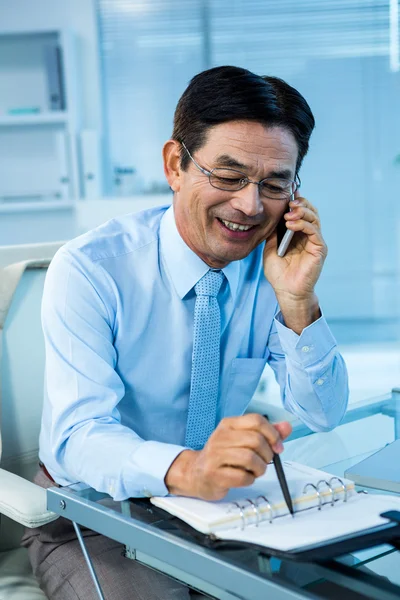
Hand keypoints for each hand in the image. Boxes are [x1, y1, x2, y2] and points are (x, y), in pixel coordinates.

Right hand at [164, 414, 291, 500]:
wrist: (196, 473)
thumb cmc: (224, 456)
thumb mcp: (243, 440)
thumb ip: (266, 433)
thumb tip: (287, 427)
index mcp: (229, 424)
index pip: (256, 421)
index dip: (273, 434)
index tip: (278, 446)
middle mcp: (220, 437)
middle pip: (256, 440)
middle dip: (267, 454)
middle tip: (265, 461)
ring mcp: (215, 455)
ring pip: (250, 459)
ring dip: (260, 468)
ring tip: (255, 471)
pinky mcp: (213, 474)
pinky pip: (242, 477)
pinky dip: (249, 480)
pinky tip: (244, 478)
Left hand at [263, 193, 326, 332]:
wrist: (286, 291)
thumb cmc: (279, 273)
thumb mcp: (270, 248)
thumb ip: (273, 233)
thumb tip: (272, 216)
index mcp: (299, 235)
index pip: (301, 213)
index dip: (297, 202)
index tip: (288, 193)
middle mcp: (309, 237)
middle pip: (310, 212)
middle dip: (300, 204)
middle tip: (289, 201)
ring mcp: (316, 242)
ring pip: (314, 219)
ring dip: (301, 212)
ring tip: (288, 213)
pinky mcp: (319, 249)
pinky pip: (314, 232)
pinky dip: (303, 225)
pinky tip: (291, 224)